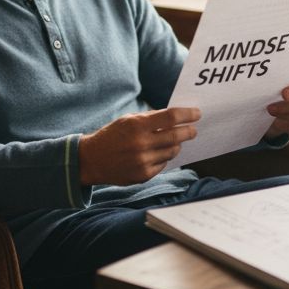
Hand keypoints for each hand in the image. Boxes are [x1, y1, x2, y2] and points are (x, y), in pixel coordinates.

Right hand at [78, 107, 199, 185]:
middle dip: (189, 132)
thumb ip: (151, 119)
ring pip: (172, 152)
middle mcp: (141, 144)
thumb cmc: (112, 136)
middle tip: (193, 130)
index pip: (171, 117)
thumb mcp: (128, 120)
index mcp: (137, 126)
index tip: (197, 114)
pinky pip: (163, 164)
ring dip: (176, 145)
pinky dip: (164, 157)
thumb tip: (176, 118)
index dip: (188, 115)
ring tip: (174, 141)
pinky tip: (157, 153)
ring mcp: (142, 161)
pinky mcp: (143, 175)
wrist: (92, 160)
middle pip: (176, 136)